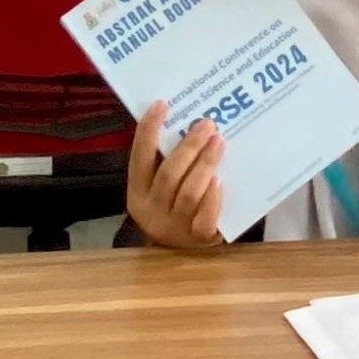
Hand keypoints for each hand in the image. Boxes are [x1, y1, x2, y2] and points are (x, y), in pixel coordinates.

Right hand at [125, 102, 224, 249]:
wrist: (179, 254)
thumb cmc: (172, 207)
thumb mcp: (158, 188)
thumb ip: (166, 162)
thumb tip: (186, 121)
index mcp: (138, 192)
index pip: (139, 158)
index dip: (148, 130)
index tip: (163, 104)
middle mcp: (152, 210)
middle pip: (169, 174)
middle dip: (189, 146)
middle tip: (207, 123)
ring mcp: (175, 226)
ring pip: (189, 192)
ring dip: (205, 164)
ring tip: (219, 142)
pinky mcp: (198, 238)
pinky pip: (205, 218)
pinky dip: (213, 198)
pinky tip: (220, 180)